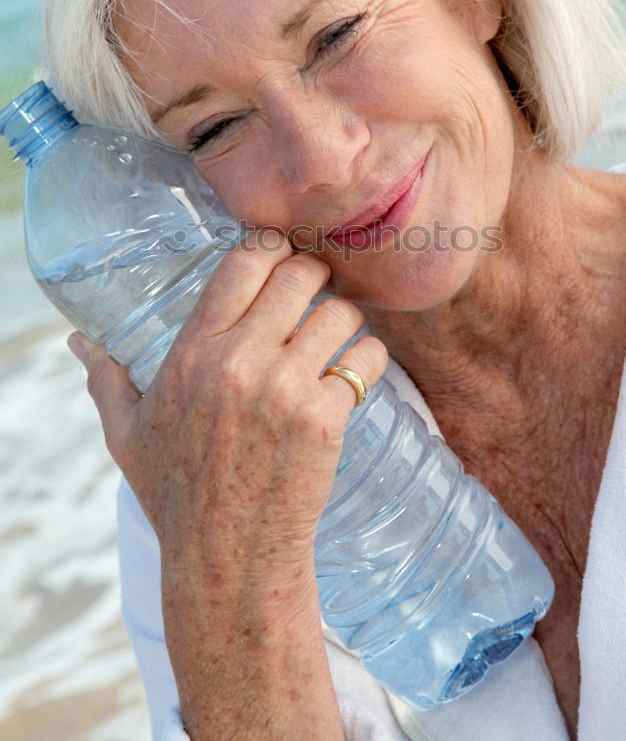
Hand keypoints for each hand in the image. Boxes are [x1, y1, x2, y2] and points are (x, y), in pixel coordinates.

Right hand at [67, 232, 387, 594]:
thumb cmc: (175, 493)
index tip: (280, 257)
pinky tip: (354, 372)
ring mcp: (285, 390)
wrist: (227, 557)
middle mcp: (240, 361)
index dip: (271, 247)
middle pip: (300, 275)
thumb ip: (105, 378)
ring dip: (344, 319)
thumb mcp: (126, 433)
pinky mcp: (324, 420)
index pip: (244, 262)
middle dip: (314, 275)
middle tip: (315, 292)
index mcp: (194, 353)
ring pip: (341, 314)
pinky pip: (366, 360)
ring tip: (336, 336)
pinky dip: (367, 360)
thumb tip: (78, 341)